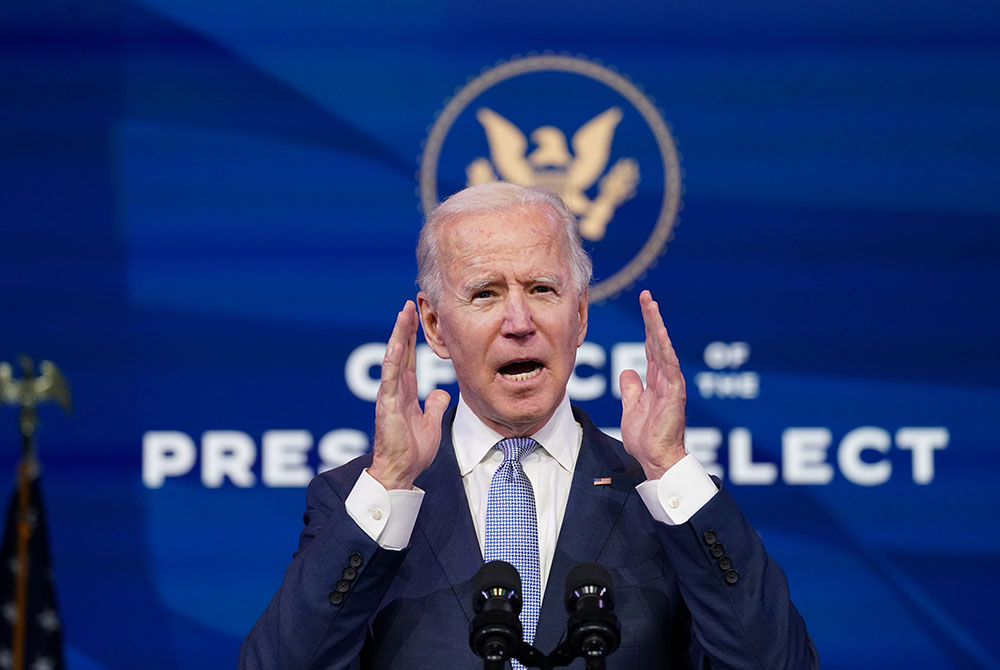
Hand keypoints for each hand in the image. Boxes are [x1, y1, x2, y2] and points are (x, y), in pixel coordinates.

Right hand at [369, 301, 450, 489]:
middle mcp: (395, 389)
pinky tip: (396, 342)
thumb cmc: (412, 451)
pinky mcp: (387, 404)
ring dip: (398, 335)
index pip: (408, 358)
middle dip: (404, 328)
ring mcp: (389, 395)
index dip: (411, 337)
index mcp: (406, 392)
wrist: (401, 472)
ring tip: (403, 313)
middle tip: (410, 304)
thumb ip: (433, 405)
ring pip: (393, 358)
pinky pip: (390, 377)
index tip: (415, 316)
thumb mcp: (430, 423)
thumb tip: (441, 392)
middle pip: (400, 351)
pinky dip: (392, 358)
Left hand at [619, 291, 686, 479]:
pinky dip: (666, 351)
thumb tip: (627, 372)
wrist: (656, 459)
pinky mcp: (674, 395)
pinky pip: (670, 368)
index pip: (650, 347)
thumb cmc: (646, 438)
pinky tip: (661, 335)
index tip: (643, 306)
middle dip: (651, 319)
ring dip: (658, 328)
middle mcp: (665, 378)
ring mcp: (671, 385)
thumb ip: (631, 388)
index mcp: (655, 380)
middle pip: (657, 342)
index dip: (646, 327)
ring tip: (652, 307)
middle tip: (646, 297)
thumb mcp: (632, 407)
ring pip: (664, 349)